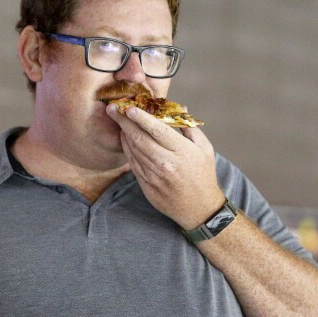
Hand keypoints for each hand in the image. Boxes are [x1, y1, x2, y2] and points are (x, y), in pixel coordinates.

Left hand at [106, 103, 225, 228]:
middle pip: (140, 138)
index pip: (158, 131)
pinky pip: (133, 163)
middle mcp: (166, 164)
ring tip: (117, 118)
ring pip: (134, 150)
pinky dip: (127, 148)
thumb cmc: (203, 175)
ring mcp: (154, 176)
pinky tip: (124, 137)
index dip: (142, 118)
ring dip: (124, 133)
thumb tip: (179, 107)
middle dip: (124, 121)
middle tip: (112, 108)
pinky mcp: (147, 185)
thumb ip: (189, 127)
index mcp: (182, 152)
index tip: (130, 107)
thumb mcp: (205, 149)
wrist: (199, 209)